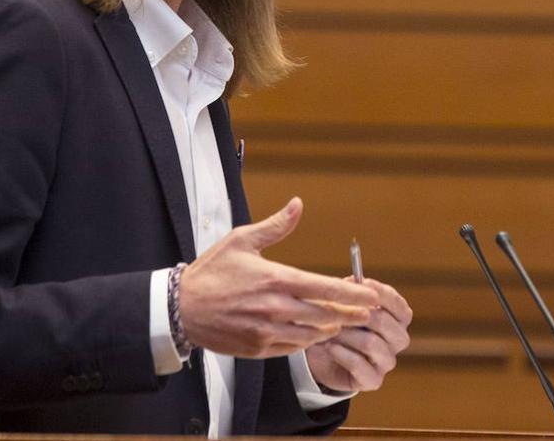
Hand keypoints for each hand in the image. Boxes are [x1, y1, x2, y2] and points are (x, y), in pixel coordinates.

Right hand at [178, 197, 378, 357]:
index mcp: (277, 279)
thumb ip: (275, 226)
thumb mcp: (241, 240)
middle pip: (326, 315)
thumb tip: (297, 204)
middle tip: (366, 313)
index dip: (353, 294)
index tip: (372, 297)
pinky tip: (313, 333)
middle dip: (350, 314)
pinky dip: (307, 341)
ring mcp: (268, 331)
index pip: (325, 288)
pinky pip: (293, 348)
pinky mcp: (259, 349)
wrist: (181, 308)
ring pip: (313, 334)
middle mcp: (276, 308)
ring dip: (330, 328)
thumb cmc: (212, 271)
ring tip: (342, 322)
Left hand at [306, 277, 412, 392]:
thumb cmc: (340, 323)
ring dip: (348, 334)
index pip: (400, 307)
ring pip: (372, 344)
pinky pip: (361, 366)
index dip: (382, 295)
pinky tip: (330, 347)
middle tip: (339, 310)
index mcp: (399, 319)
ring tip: (331, 330)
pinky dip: (343, 354)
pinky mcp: (374, 380)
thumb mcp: (346, 305)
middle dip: (359, 314)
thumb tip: (353, 281)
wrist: (324, 356)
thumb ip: (353, 293)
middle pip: (386, 324)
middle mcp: (398, 340)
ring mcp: (387, 361)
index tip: (362, 284)